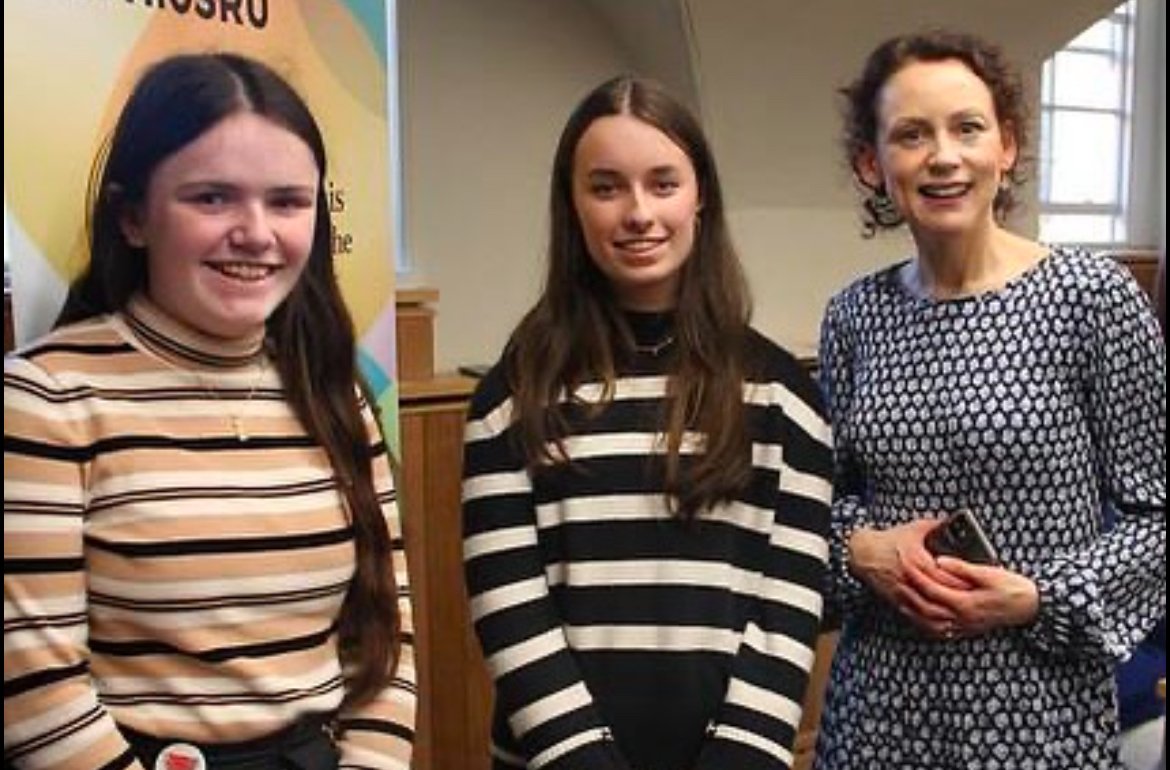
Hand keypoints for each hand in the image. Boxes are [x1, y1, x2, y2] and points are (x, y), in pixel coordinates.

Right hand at [848, 520, 969, 636]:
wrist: (864, 553)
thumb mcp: (914, 529)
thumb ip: (936, 526)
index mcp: (917, 560)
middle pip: (940, 596)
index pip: (945, 577)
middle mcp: (911, 579)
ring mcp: (903, 592)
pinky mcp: (897, 601)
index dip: (962, 583)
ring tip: (960, 618)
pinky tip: (941, 626)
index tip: (976, 586)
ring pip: (928, 610)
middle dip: (958, 601)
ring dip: (945, 616)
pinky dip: (929, 623)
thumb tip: (954, 521)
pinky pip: (916, 617)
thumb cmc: (890, 541)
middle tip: (973, 604)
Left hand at [905, 556, 1039, 637]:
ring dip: (915, 612)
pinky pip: (943, 632)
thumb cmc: (1013, 588)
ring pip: (932, 623)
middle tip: (896, 583)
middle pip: (927, 608)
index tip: (905, 565)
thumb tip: (940, 561)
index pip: (932, 590)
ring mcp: (965, 626)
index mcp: (965, 602)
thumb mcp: (989, 573)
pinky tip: (921, 618)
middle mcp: (962, 617)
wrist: (1030, 607)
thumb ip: (962, 568)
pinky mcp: (968, 629)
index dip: (917, 578)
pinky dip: (928, 626)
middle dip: (910, 595)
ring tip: (902, 600)